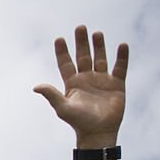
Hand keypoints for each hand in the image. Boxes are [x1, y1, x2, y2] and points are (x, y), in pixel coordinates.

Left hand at [33, 25, 127, 145]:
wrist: (98, 132)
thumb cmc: (78, 122)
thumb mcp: (63, 108)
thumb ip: (51, 95)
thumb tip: (36, 87)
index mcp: (73, 83)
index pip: (66, 64)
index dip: (62, 52)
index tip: (59, 39)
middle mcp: (87, 79)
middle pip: (83, 56)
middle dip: (81, 42)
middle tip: (80, 27)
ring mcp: (102, 80)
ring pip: (100, 58)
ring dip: (99, 46)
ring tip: (97, 33)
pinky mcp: (117, 84)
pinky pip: (120, 67)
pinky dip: (122, 57)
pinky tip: (122, 45)